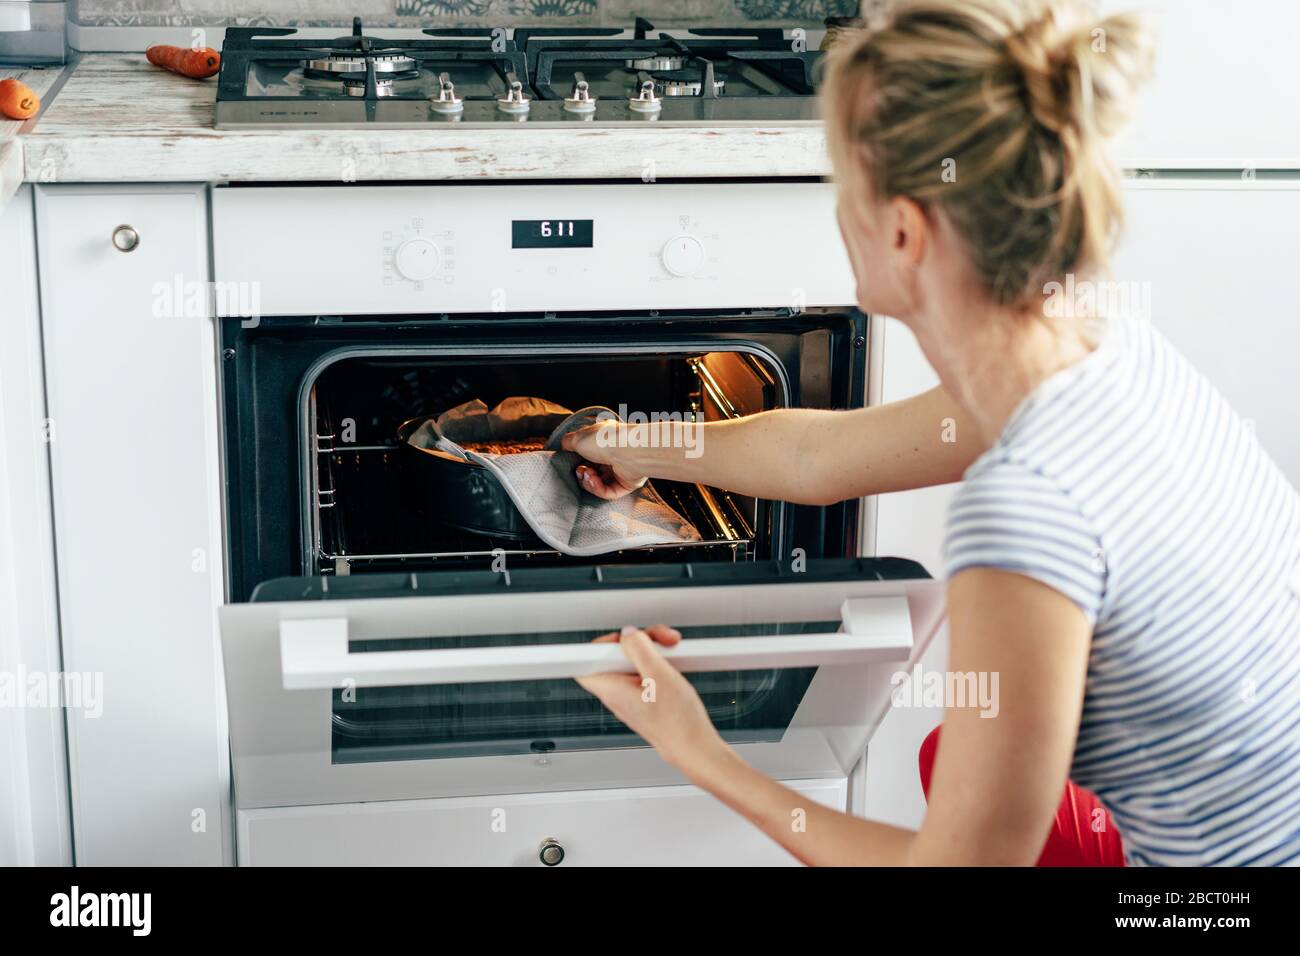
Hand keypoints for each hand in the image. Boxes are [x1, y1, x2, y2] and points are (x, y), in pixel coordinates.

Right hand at [561, 421, 647, 499]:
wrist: (627, 449)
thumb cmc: (603, 440)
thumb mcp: (577, 438)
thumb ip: (567, 443)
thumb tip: (564, 448)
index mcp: (604, 442)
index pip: (587, 455)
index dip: (577, 462)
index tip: (573, 463)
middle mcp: (613, 455)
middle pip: (592, 472)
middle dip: (582, 474)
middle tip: (581, 471)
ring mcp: (620, 470)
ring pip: (599, 484)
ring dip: (589, 482)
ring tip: (589, 475)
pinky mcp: (626, 484)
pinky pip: (608, 492)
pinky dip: (598, 489)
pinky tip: (595, 481)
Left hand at [576, 625, 729, 772]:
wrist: (694, 747)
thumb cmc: (677, 722)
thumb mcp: (659, 674)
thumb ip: (639, 648)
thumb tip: (627, 633)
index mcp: (611, 689)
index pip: (584, 661)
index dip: (603, 644)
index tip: (624, 639)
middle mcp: (616, 695)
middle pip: (614, 657)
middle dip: (638, 644)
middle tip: (659, 644)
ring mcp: (630, 699)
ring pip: (631, 665)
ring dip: (652, 654)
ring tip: (671, 658)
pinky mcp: (643, 701)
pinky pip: (643, 676)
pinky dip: (657, 667)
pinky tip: (672, 669)